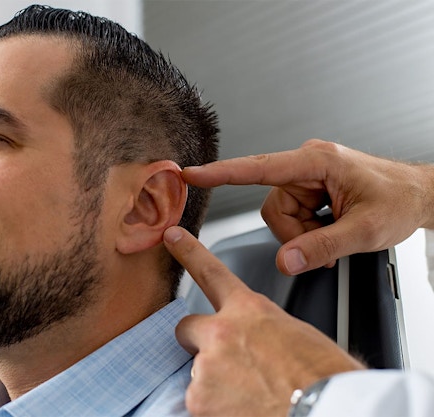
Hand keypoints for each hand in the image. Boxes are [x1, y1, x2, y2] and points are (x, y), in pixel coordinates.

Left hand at [164, 226, 364, 415]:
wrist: (325, 410)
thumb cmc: (325, 378)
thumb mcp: (300, 337)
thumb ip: (267, 332)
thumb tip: (264, 344)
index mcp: (250, 311)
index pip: (211, 272)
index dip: (188, 252)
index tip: (171, 236)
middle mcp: (221, 334)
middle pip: (187, 329)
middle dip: (199, 342)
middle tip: (227, 363)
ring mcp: (206, 367)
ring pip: (199, 372)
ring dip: (217, 383)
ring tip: (253, 395)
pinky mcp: (199, 399)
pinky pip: (200, 403)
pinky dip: (217, 409)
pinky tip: (244, 410)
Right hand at [183, 139, 433, 274]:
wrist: (422, 196)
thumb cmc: (401, 200)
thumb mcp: (365, 231)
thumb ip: (320, 247)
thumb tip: (284, 261)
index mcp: (317, 162)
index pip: (259, 169)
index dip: (222, 173)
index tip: (192, 175)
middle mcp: (308, 164)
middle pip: (273, 207)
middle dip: (296, 233)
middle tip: (327, 245)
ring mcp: (308, 176)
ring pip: (280, 215)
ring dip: (304, 234)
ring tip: (335, 235)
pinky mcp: (310, 187)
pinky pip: (292, 215)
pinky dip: (309, 230)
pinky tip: (332, 228)